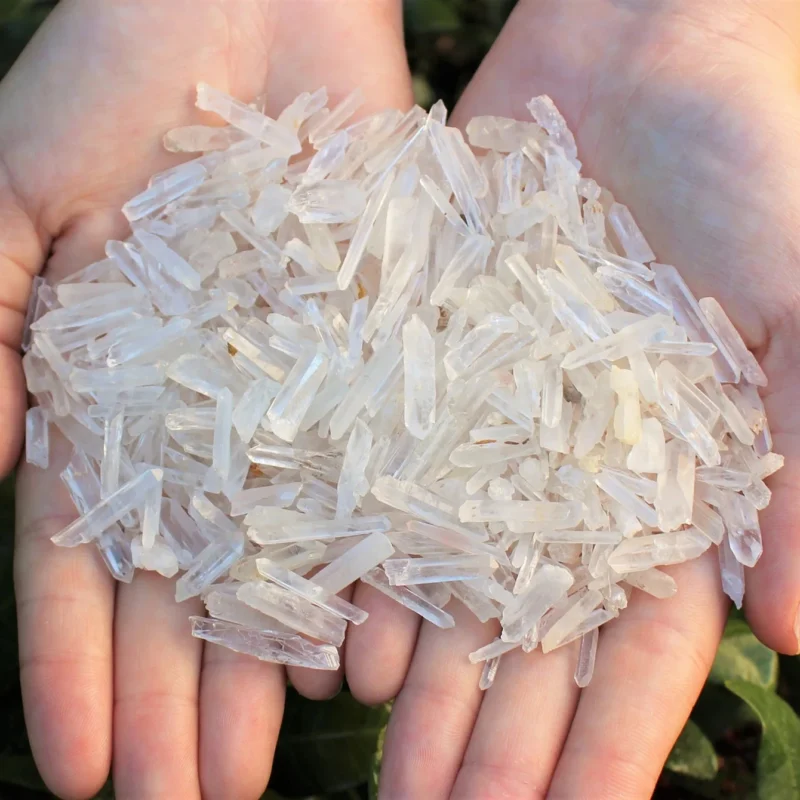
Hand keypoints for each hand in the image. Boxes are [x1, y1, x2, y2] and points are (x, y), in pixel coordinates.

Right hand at [5, 2, 410, 797]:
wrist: (247, 5)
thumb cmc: (115, 78)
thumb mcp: (9, 203)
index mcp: (106, 397)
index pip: (83, 567)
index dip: (73, 674)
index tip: (80, 777)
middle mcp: (204, 419)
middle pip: (188, 591)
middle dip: (179, 703)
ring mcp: (294, 399)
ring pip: (282, 562)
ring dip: (270, 668)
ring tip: (269, 769)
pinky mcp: (375, 362)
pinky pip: (377, 486)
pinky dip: (371, 571)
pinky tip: (375, 661)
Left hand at [344, 2, 799, 796]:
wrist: (644, 53)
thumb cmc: (755, 161)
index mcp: (671, 482)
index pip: (643, 648)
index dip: (609, 744)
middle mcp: (573, 473)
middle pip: (531, 640)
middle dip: (495, 742)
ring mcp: (493, 428)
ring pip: (451, 586)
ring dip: (422, 685)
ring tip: (384, 778)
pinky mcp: (427, 369)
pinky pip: (387, 486)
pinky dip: (364, 568)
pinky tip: (333, 645)